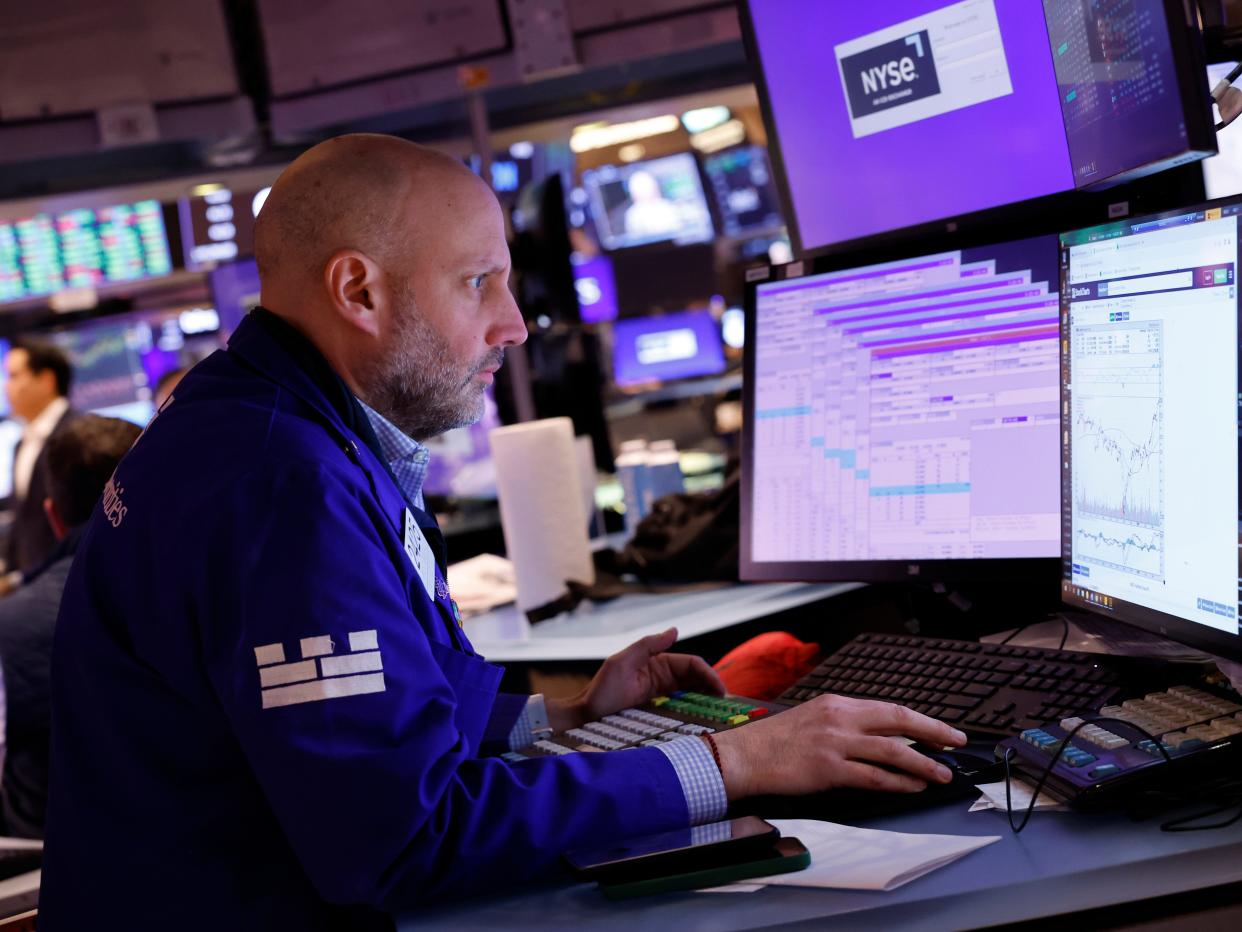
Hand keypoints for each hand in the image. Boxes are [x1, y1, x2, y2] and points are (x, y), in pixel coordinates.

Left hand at [548, 627, 723, 730]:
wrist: (586, 716)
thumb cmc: (601, 690)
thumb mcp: (621, 662)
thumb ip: (648, 645)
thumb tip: (675, 630)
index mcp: (657, 662)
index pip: (691, 664)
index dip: (708, 674)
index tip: (720, 690)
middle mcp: (662, 676)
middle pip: (696, 678)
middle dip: (713, 687)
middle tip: (727, 705)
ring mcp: (661, 693)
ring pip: (692, 693)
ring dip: (707, 700)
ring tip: (722, 713)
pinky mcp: (658, 709)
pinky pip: (682, 707)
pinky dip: (695, 710)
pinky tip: (704, 719)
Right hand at [708, 695, 967, 799]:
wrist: (744, 756)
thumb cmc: (774, 742)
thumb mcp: (812, 719)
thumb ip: (843, 725)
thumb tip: (877, 738)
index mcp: (837, 703)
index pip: (888, 709)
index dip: (919, 719)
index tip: (939, 729)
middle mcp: (840, 718)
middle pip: (898, 721)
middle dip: (933, 731)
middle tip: (955, 742)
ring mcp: (835, 743)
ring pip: (892, 750)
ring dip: (923, 763)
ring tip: (942, 773)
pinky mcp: (829, 768)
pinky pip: (873, 776)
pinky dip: (898, 782)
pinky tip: (913, 786)